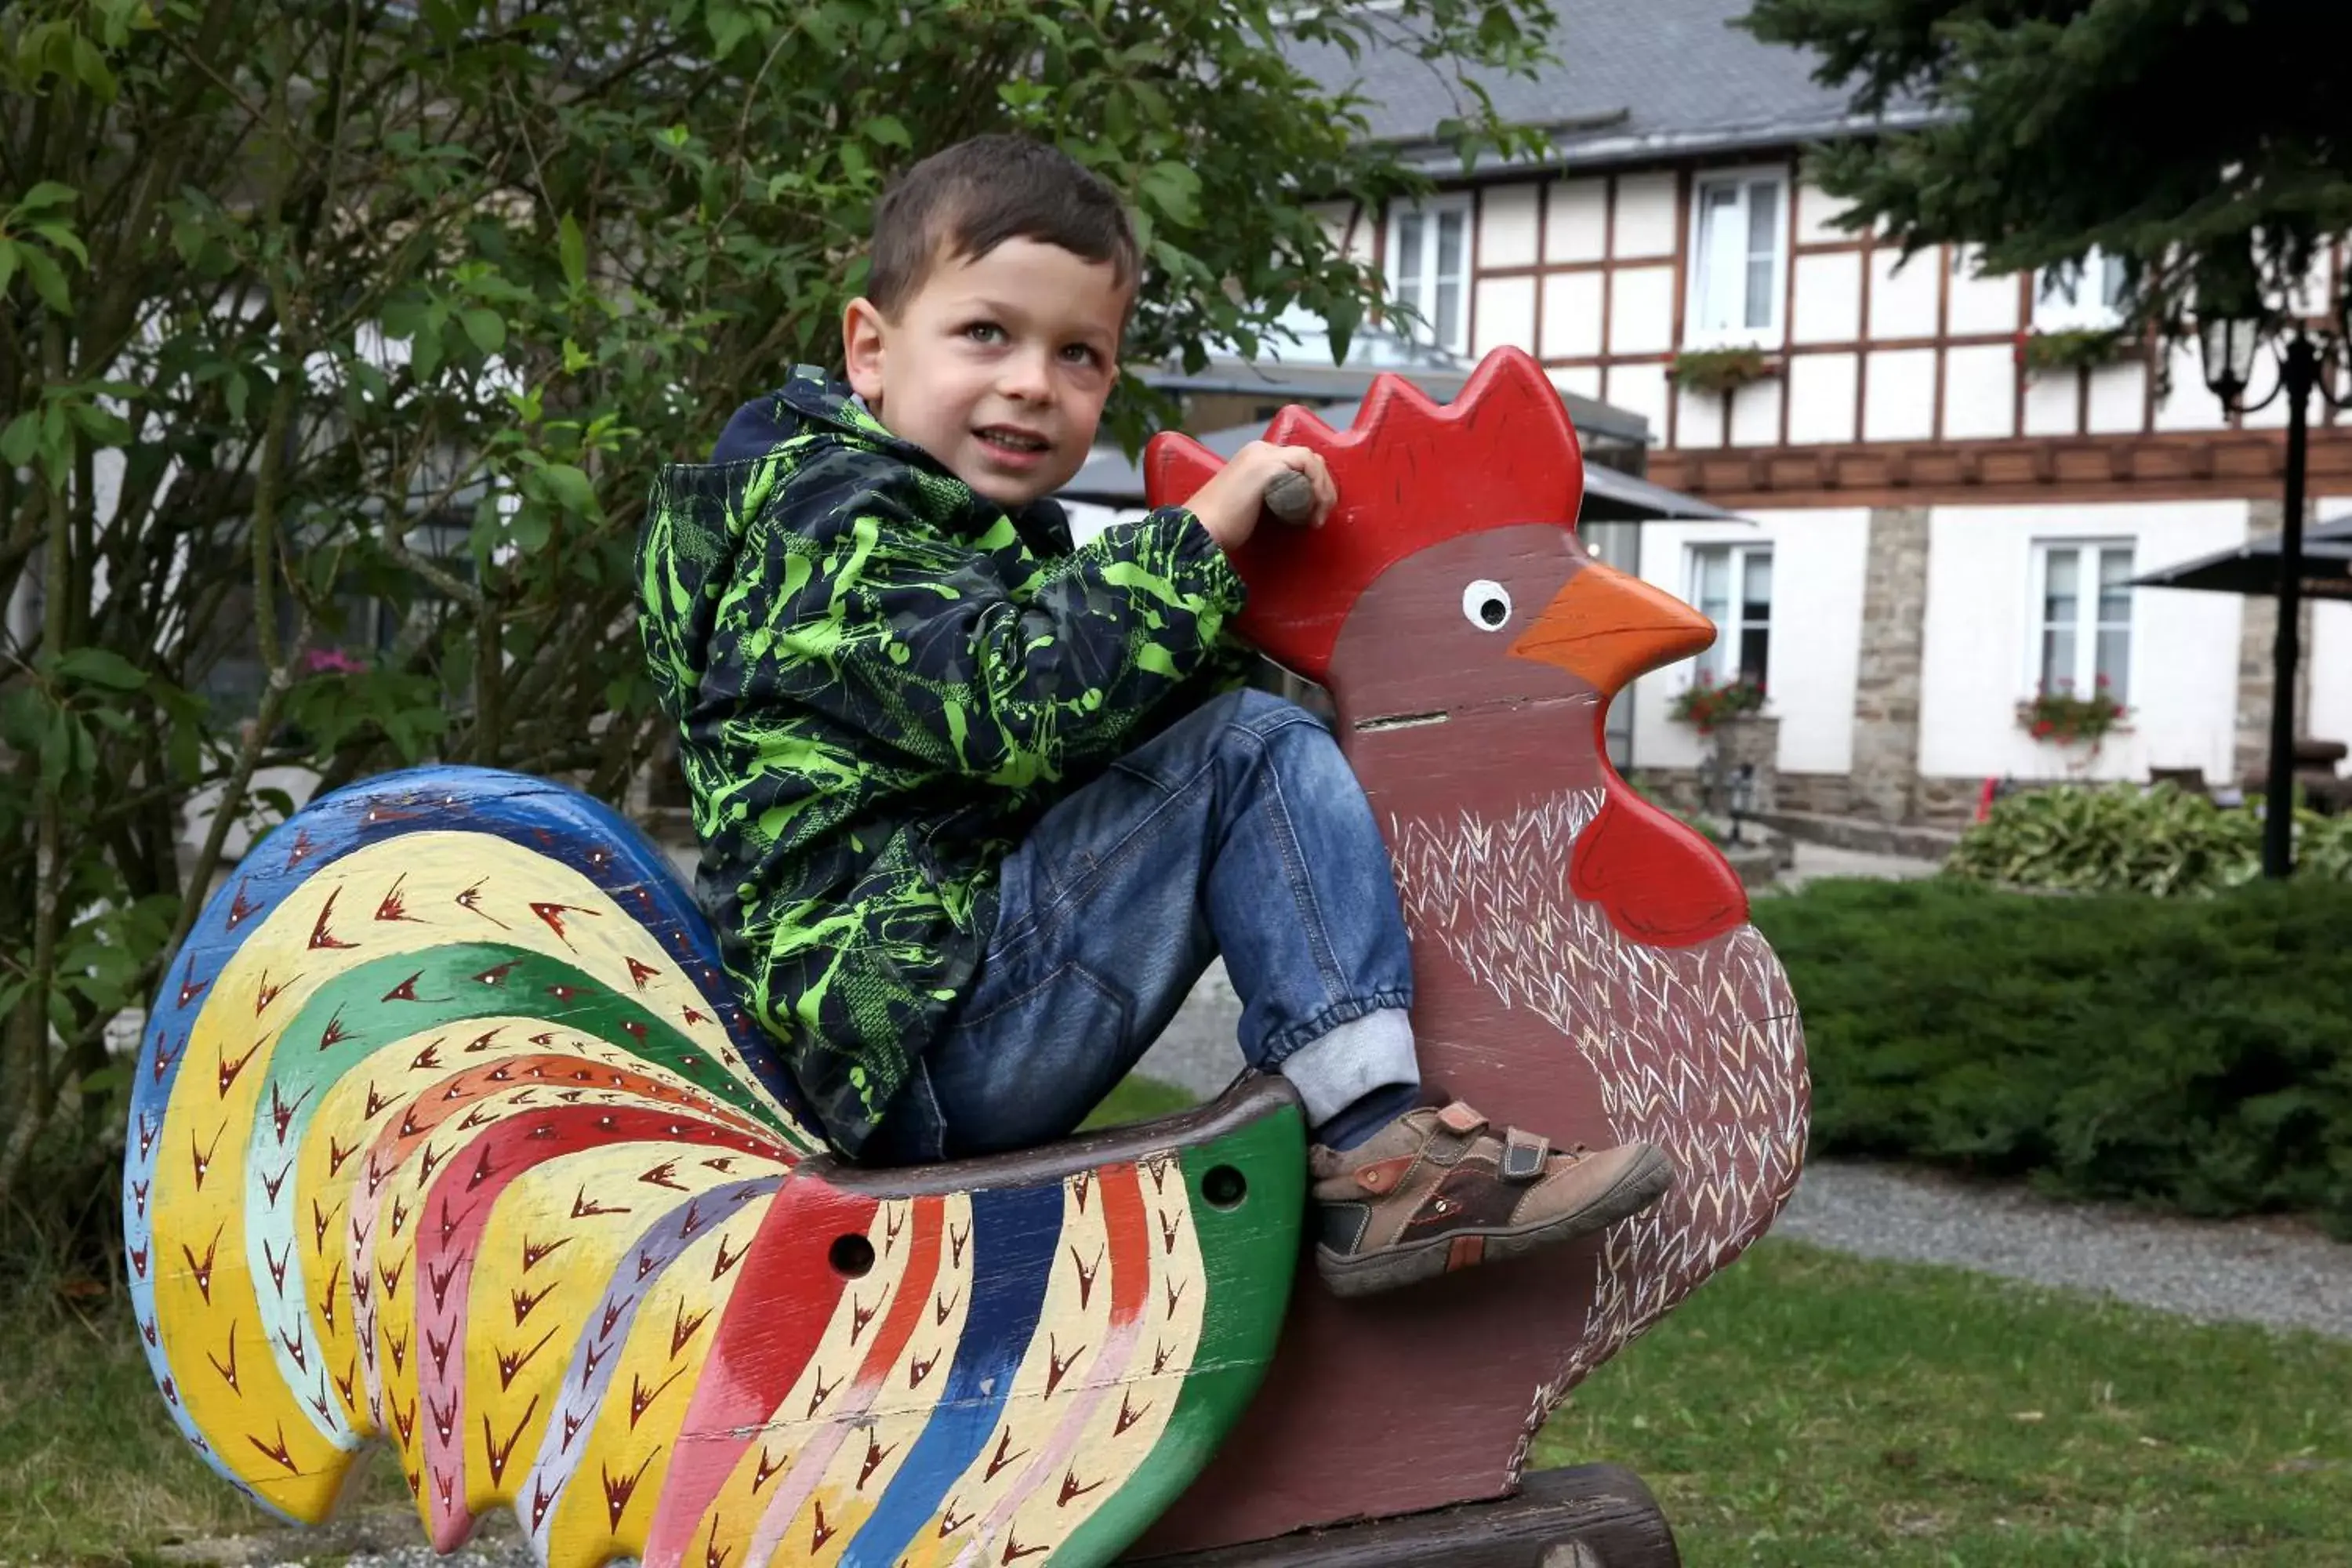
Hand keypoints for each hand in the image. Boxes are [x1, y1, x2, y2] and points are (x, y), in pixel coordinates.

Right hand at [1182, 442, 1335, 549]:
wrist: (1198, 532)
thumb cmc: (1220, 528)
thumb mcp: (1251, 506)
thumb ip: (1271, 498)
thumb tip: (1297, 508)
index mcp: (1253, 457)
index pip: (1296, 461)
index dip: (1313, 486)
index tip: (1312, 516)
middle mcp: (1259, 450)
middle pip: (1307, 458)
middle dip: (1322, 487)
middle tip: (1319, 517)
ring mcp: (1263, 456)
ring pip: (1311, 460)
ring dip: (1323, 489)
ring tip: (1318, 516)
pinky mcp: (1267, 467)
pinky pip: (1307, 465)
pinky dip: (1317, 486)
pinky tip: (1313, 509)